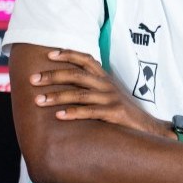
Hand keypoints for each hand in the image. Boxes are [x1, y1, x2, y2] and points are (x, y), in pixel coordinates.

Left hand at [29, 49, 166, 137]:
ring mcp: (111, 99)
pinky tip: (59, 116)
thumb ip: (91, 89)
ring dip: (56, 96)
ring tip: (38, 100)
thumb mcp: (109, 95)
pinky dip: (73, 113)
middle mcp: (107, 86)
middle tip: (33, 80)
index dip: (68, 54)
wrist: (149, 128)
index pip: (86, 59)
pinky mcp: (115, 113)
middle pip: (77, 75)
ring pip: (79, 94)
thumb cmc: (124, 112)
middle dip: (52, 76)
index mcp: (105, 79)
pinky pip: (90, 111)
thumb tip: (65, 87)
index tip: (49, 55)